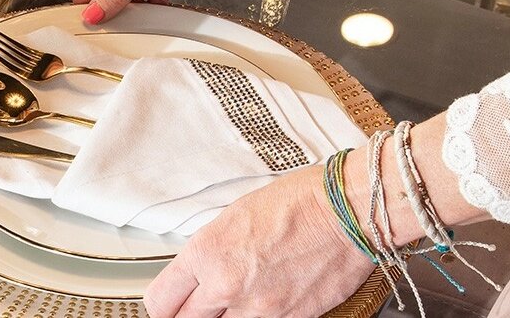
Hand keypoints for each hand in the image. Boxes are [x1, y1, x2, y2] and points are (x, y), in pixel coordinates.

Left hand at [144, 165, 374, 317]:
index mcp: (207, 253)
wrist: (348, 212)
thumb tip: (198, 272)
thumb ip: (210, 251)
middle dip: (188, 314)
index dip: (162, 303)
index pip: (161, 300)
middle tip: (195, 304)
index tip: (167, 302)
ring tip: (234, 299)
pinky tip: (265, 299)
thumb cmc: (299, 202)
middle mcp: (227, 286)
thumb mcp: (234, 215)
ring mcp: (260, 309)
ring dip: (222, 317)